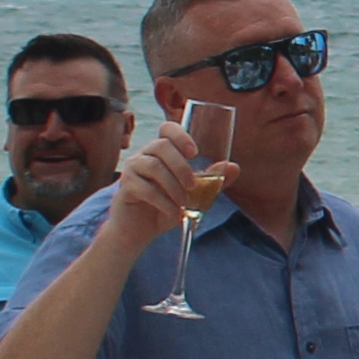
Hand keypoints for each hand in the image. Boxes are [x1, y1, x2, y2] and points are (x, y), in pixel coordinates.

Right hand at [98, 114, 205, 252]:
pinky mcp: (125, 187)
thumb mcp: (194, 194)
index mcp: (162, 151)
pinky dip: (163, 202)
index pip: (167, 128)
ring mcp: (132, 169)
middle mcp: (145, 154)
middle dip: (181, 166)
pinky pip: (144, 188)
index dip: (181, 135)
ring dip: (173, 186)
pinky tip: (175, 213)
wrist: (140, 230)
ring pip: (153, 165)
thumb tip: (233, 167)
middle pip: (161, 145)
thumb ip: (212, 180)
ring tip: (184, 203)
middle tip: (193, 186)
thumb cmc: (167, 206)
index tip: (194, 153)